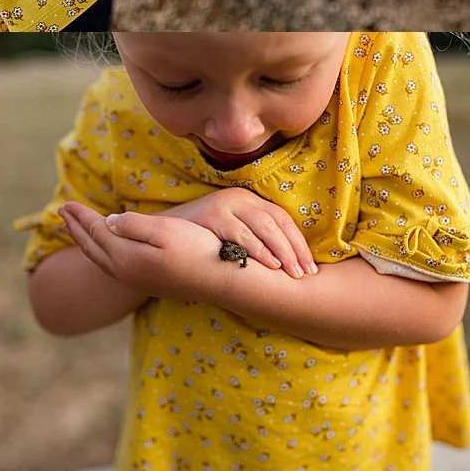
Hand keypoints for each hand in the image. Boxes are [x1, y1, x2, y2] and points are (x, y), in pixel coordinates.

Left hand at [58, 201, 225, 300]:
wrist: (221, 281)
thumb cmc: (198, 250)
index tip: (65, 203)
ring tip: (75, 230)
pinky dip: (99, 253)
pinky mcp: (147, 282)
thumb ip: (134, 225)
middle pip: (92, 246)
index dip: (80, 216)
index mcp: (125, 256)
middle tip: (60, 213)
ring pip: (100, 258)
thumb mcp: (166, 230)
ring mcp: (135, 279)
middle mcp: (124, 271)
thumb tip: (109, 221)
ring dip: (85, 242)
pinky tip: (105, 250)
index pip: (96, 231)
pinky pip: (110, 265)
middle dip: (75, 228)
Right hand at [162, 188, 317, 277]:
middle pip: (278, 223)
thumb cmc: (201, 241)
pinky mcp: (212, 214)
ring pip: (264, 227)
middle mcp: (241, 198)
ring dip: (282, 251)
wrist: (158, 236)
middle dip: (295, 249)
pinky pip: (241, 233)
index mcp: (250, 201)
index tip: (311, 266)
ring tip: (293, 272)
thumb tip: (288, 262)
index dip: (299, 243)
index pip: (283, 220)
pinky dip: (258, 249)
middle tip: (306, 273)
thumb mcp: (231, 235)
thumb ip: (255, 239)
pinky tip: (270, 265)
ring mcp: (226, 204)